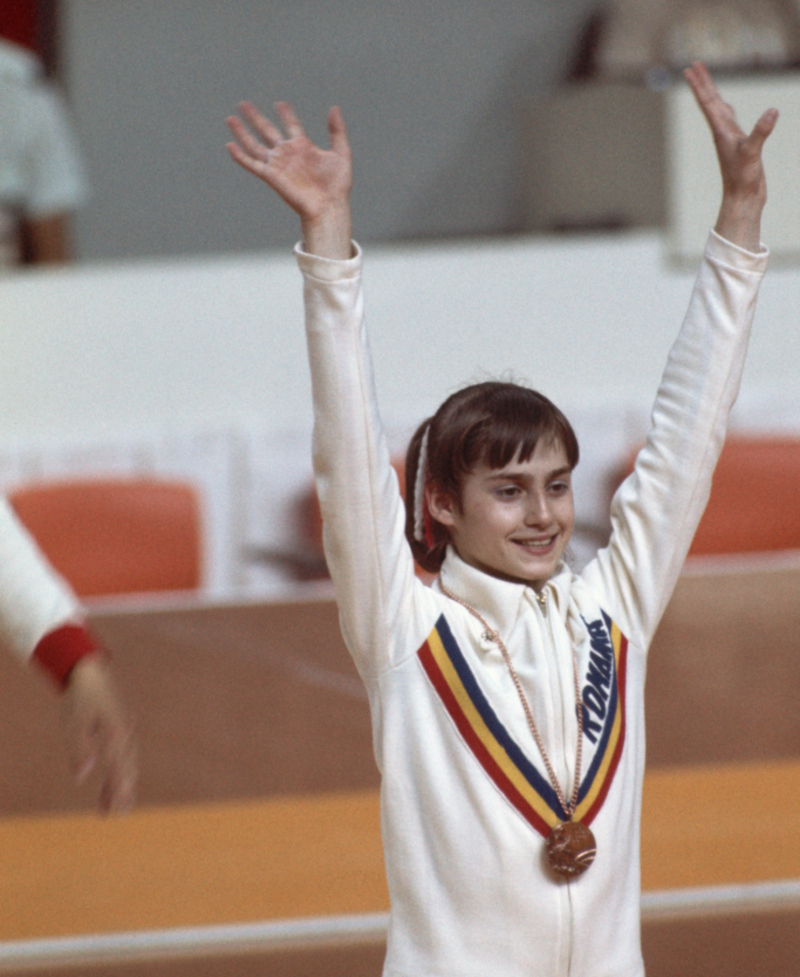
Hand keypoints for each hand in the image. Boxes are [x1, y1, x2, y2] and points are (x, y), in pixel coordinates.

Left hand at [62, 657, 136, 812]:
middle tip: (120, 813)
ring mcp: (125, 733)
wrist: (91, 674)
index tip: (119, 806)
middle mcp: (125, 734)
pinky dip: (116, 774)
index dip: (118, 787)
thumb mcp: (74, 723)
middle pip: (127, 767)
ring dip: (120, 786)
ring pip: (126, 764)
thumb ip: (79, 750)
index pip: (118, 765)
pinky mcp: (120, 733)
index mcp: (116, 732)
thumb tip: (82, 777)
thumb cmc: (80, 698)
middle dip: (123, 791)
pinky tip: (109, 791)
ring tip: (113, 810)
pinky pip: (121, 757)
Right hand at [226, 101, 352, 257]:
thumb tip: (334, 108)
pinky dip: (240, 156)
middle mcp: (288, 154)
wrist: (329, 206)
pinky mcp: (271, 176)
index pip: (291, 125)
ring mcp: (278, 165)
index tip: (280, 104)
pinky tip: (230, 145)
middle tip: (243, 104)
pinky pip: (252, 165)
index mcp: (303, 147)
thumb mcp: (342, 153)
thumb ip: (337, 130)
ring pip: (254, 145)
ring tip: (230, 119)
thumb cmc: (337, 185)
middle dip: (255, 117)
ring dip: (242, 132)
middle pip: (267, 130)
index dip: (285, 114)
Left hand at [684, 61, 777, 249]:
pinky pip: (729, 120)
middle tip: (693, 65)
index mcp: (721, 131)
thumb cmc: (744, 178)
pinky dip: (726, 109)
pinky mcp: (738, 143)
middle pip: (710, 101)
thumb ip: (761, 132)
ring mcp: (729, 137)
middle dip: (703, 83)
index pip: (707, 102)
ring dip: (712, 93)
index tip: (689, 69)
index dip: (699, 85)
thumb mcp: (753, 153)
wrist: (742, 198)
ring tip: (705, 80)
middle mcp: (722, 132)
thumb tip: (772, 111)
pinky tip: (726, 107)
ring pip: (718, 109)